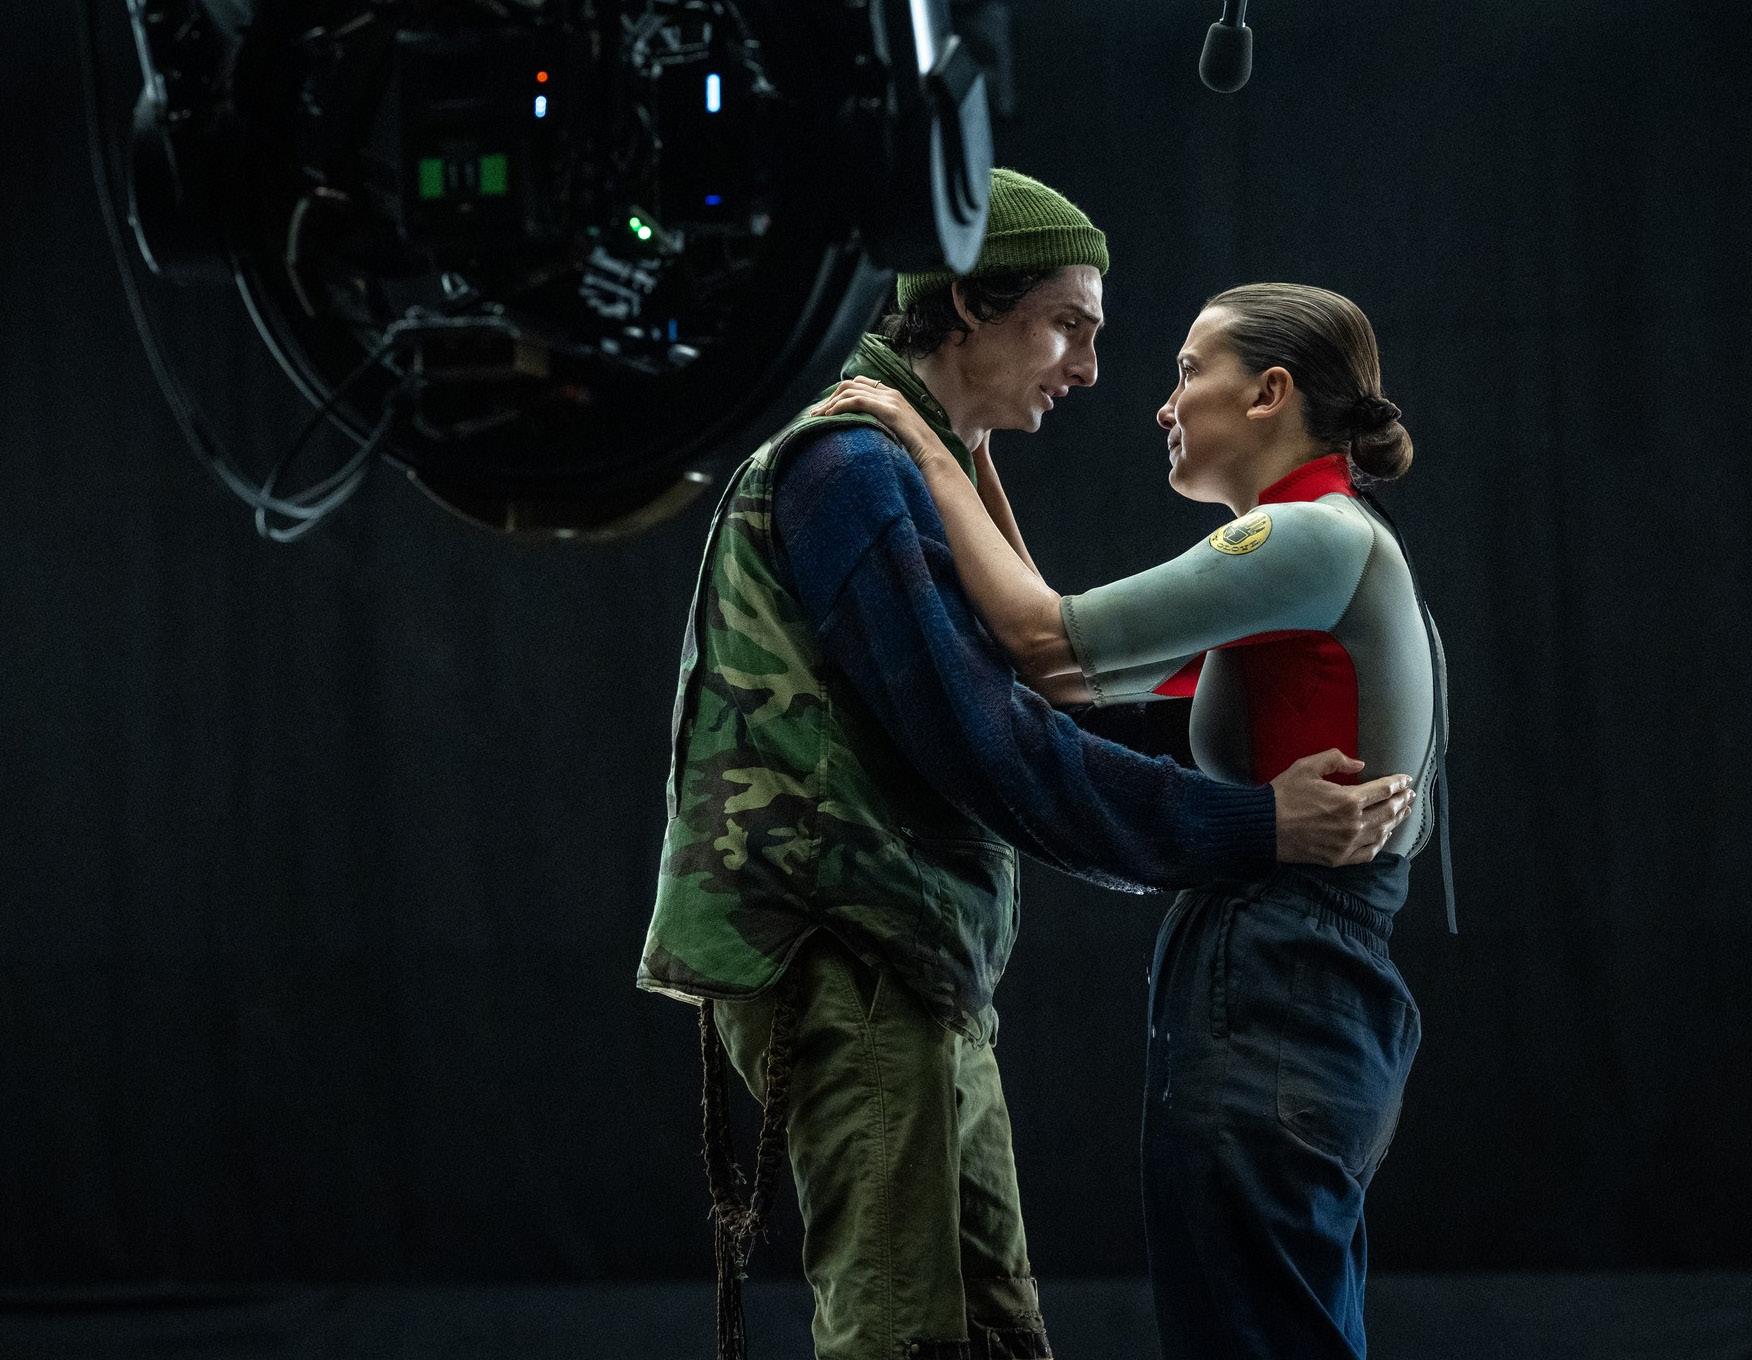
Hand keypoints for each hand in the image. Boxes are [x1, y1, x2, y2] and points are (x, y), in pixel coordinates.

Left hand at [810, 377, 944, 467]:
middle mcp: (890, 392)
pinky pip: (857, 401)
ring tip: (817, 418)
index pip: (857, 384)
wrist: (933, 458)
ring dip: (830, 403)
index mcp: (891, 395)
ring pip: (850, 390)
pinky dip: (840, 406)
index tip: (824, 411)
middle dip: (829, 398)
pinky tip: (830, 417)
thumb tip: (857, 430)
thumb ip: (878, 424)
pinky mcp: (890, 410)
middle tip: (815, 415)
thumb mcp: (893, 432)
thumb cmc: (913, 451)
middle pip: (849, 384)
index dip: (837, 395)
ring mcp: (890, 399)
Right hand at [1270, 750, 1415, 866]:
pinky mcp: (1338, 859)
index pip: (1383, 790)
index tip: (1406, 780)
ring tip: (1403, 812)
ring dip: (1396, 821)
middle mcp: (1353, 824)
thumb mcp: (1307, 766)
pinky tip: (1384, 836)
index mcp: (1348, 800)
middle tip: (1409, 795)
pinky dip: (1380, 843)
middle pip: (1388, 812)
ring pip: (1382, 833)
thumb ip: (1336, 760)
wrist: (1263, 827)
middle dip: (1402, 801)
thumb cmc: (1284, 795)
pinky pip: (1368, 853)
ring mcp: (1347, 844)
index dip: (1398, 783)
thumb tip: (1360, 765)